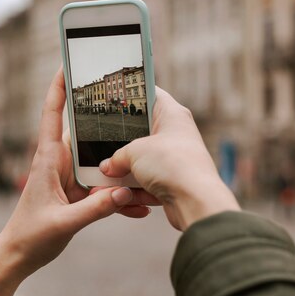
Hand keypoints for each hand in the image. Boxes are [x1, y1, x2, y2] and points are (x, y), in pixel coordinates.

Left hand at [0, 68, 158, 295]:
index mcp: (47, 160)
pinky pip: (103, 188)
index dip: (58, 88)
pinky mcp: (77, 193)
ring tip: (148, 173)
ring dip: (122, 169)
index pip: (52, 115)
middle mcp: (59, 163)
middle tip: (135, 109)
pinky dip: (120, 196)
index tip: (67, 63)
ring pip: (100, 163)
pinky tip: (140, 206)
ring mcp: (70, 177)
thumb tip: (125, 194)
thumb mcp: (63, 223)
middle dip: (109, 124)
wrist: (20, 256)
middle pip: (86, 134)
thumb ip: (95, 209)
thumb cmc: (30, 236)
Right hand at [99, 87, 239, 231]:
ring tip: (102, 176)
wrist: (196, 202)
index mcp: (172, 115)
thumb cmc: (172, 165)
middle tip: (98, 141)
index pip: (150, 94)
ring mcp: (173, 159)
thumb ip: (116, 157)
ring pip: (140, 160)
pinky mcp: (171, 181)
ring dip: (122, 170)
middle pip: (140, 132)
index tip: (112, 97)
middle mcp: (175, 134)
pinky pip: (145, 182)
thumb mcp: (134, 153)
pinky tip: (117, 195)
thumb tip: (107, 166)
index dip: (131, 93)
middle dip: (119, 142)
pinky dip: (132, 189)